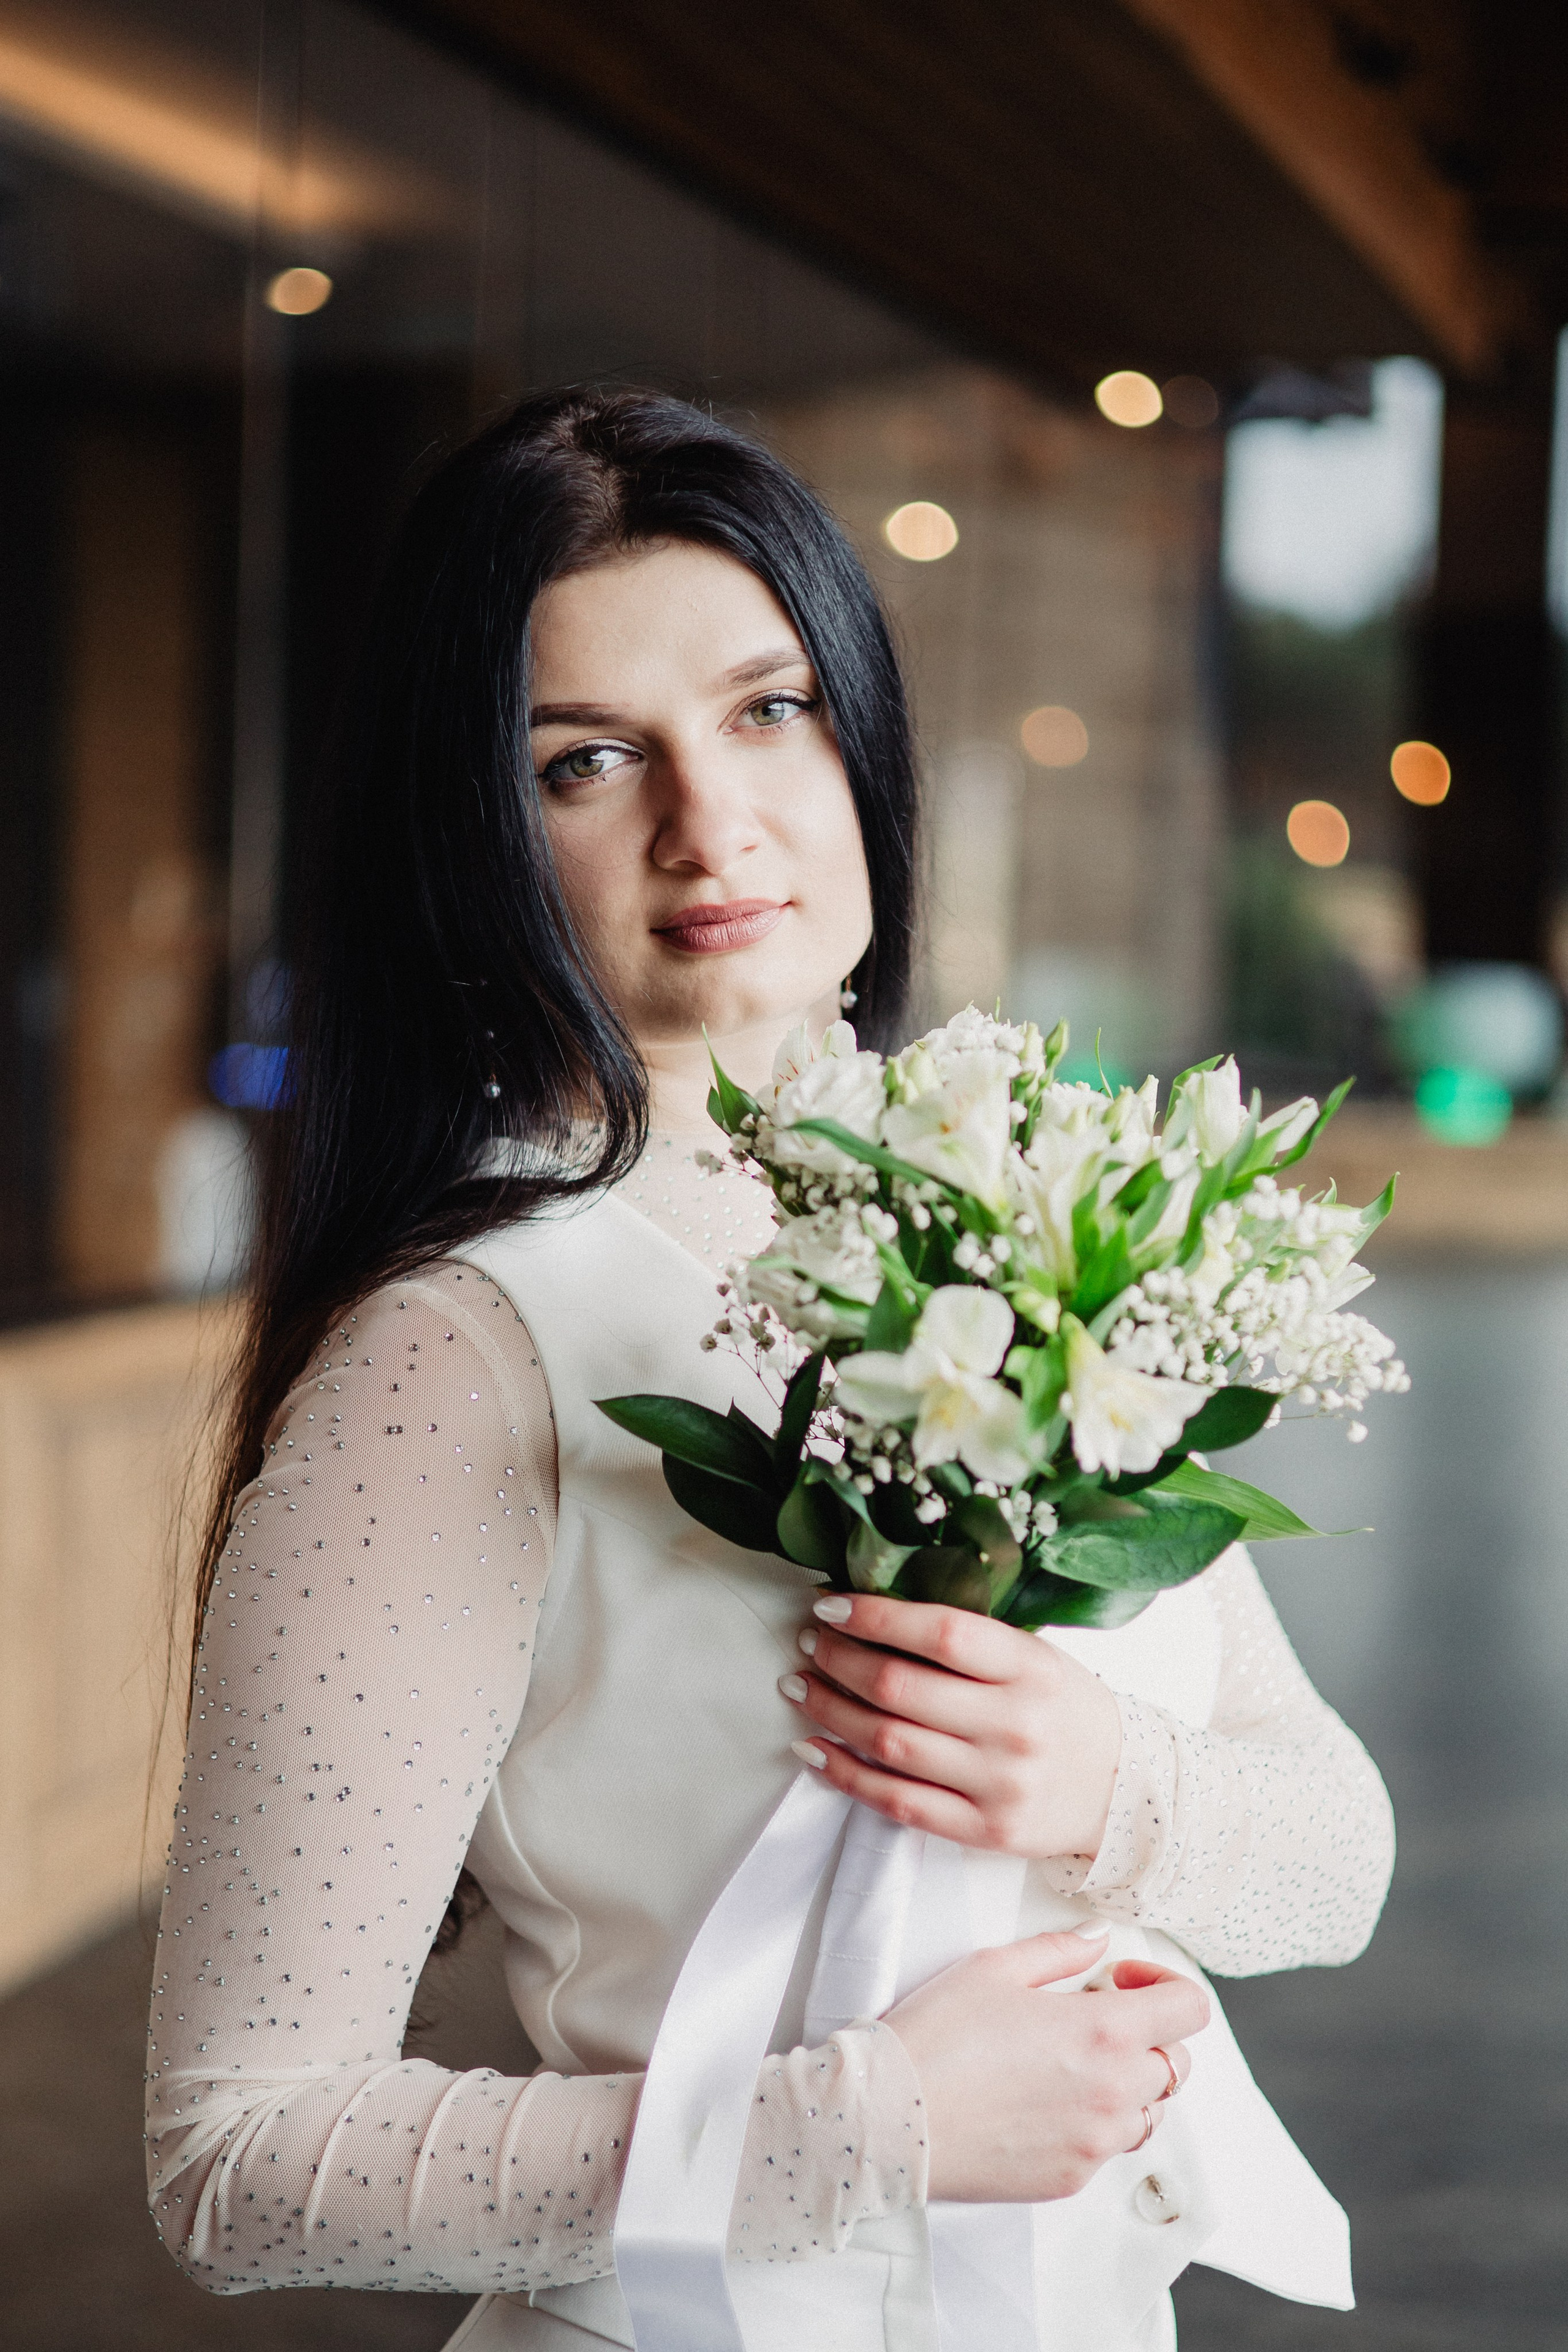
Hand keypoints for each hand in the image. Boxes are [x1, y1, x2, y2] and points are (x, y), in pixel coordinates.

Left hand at [781, 1593, 1122, 1860]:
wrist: (1124, 1789)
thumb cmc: (1065, 1710)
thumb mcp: (1036, 1658)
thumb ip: (970, 1641)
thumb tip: (876, 1613)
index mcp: (1031, 1668)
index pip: (940, 1633)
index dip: (875, 1617)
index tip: (829, 1604)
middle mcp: (1015, 1725)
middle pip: (901, 1689)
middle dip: (839, 1660)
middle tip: (809, 1644)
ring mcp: (998, 1783)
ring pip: (889, 1745)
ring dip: (831, 1711)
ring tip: (802, 1687)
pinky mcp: (983, 1831)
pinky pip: (897, 1802)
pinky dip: (845, 1774)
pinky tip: (814, 1749)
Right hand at [885, 1929, 1207, 2200]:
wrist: (891, 2118)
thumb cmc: (936, 2037)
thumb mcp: (993, 1968)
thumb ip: (1059, 1950)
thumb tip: (1097, 1941)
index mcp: (1104, 2030)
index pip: (1189, 2009)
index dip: (1165, 1985)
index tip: (1122, 1981)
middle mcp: (1114, 2091)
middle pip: (1177, 2064)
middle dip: (1149, 2036)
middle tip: (1093, 2020)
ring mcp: (1096, 2142)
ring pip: (1149, 2111)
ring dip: (1127, 2084)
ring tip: (1070, 2065)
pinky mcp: (1072, 2178)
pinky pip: (1108, 2147)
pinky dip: (1093, 2123)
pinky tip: (1043, 2102)